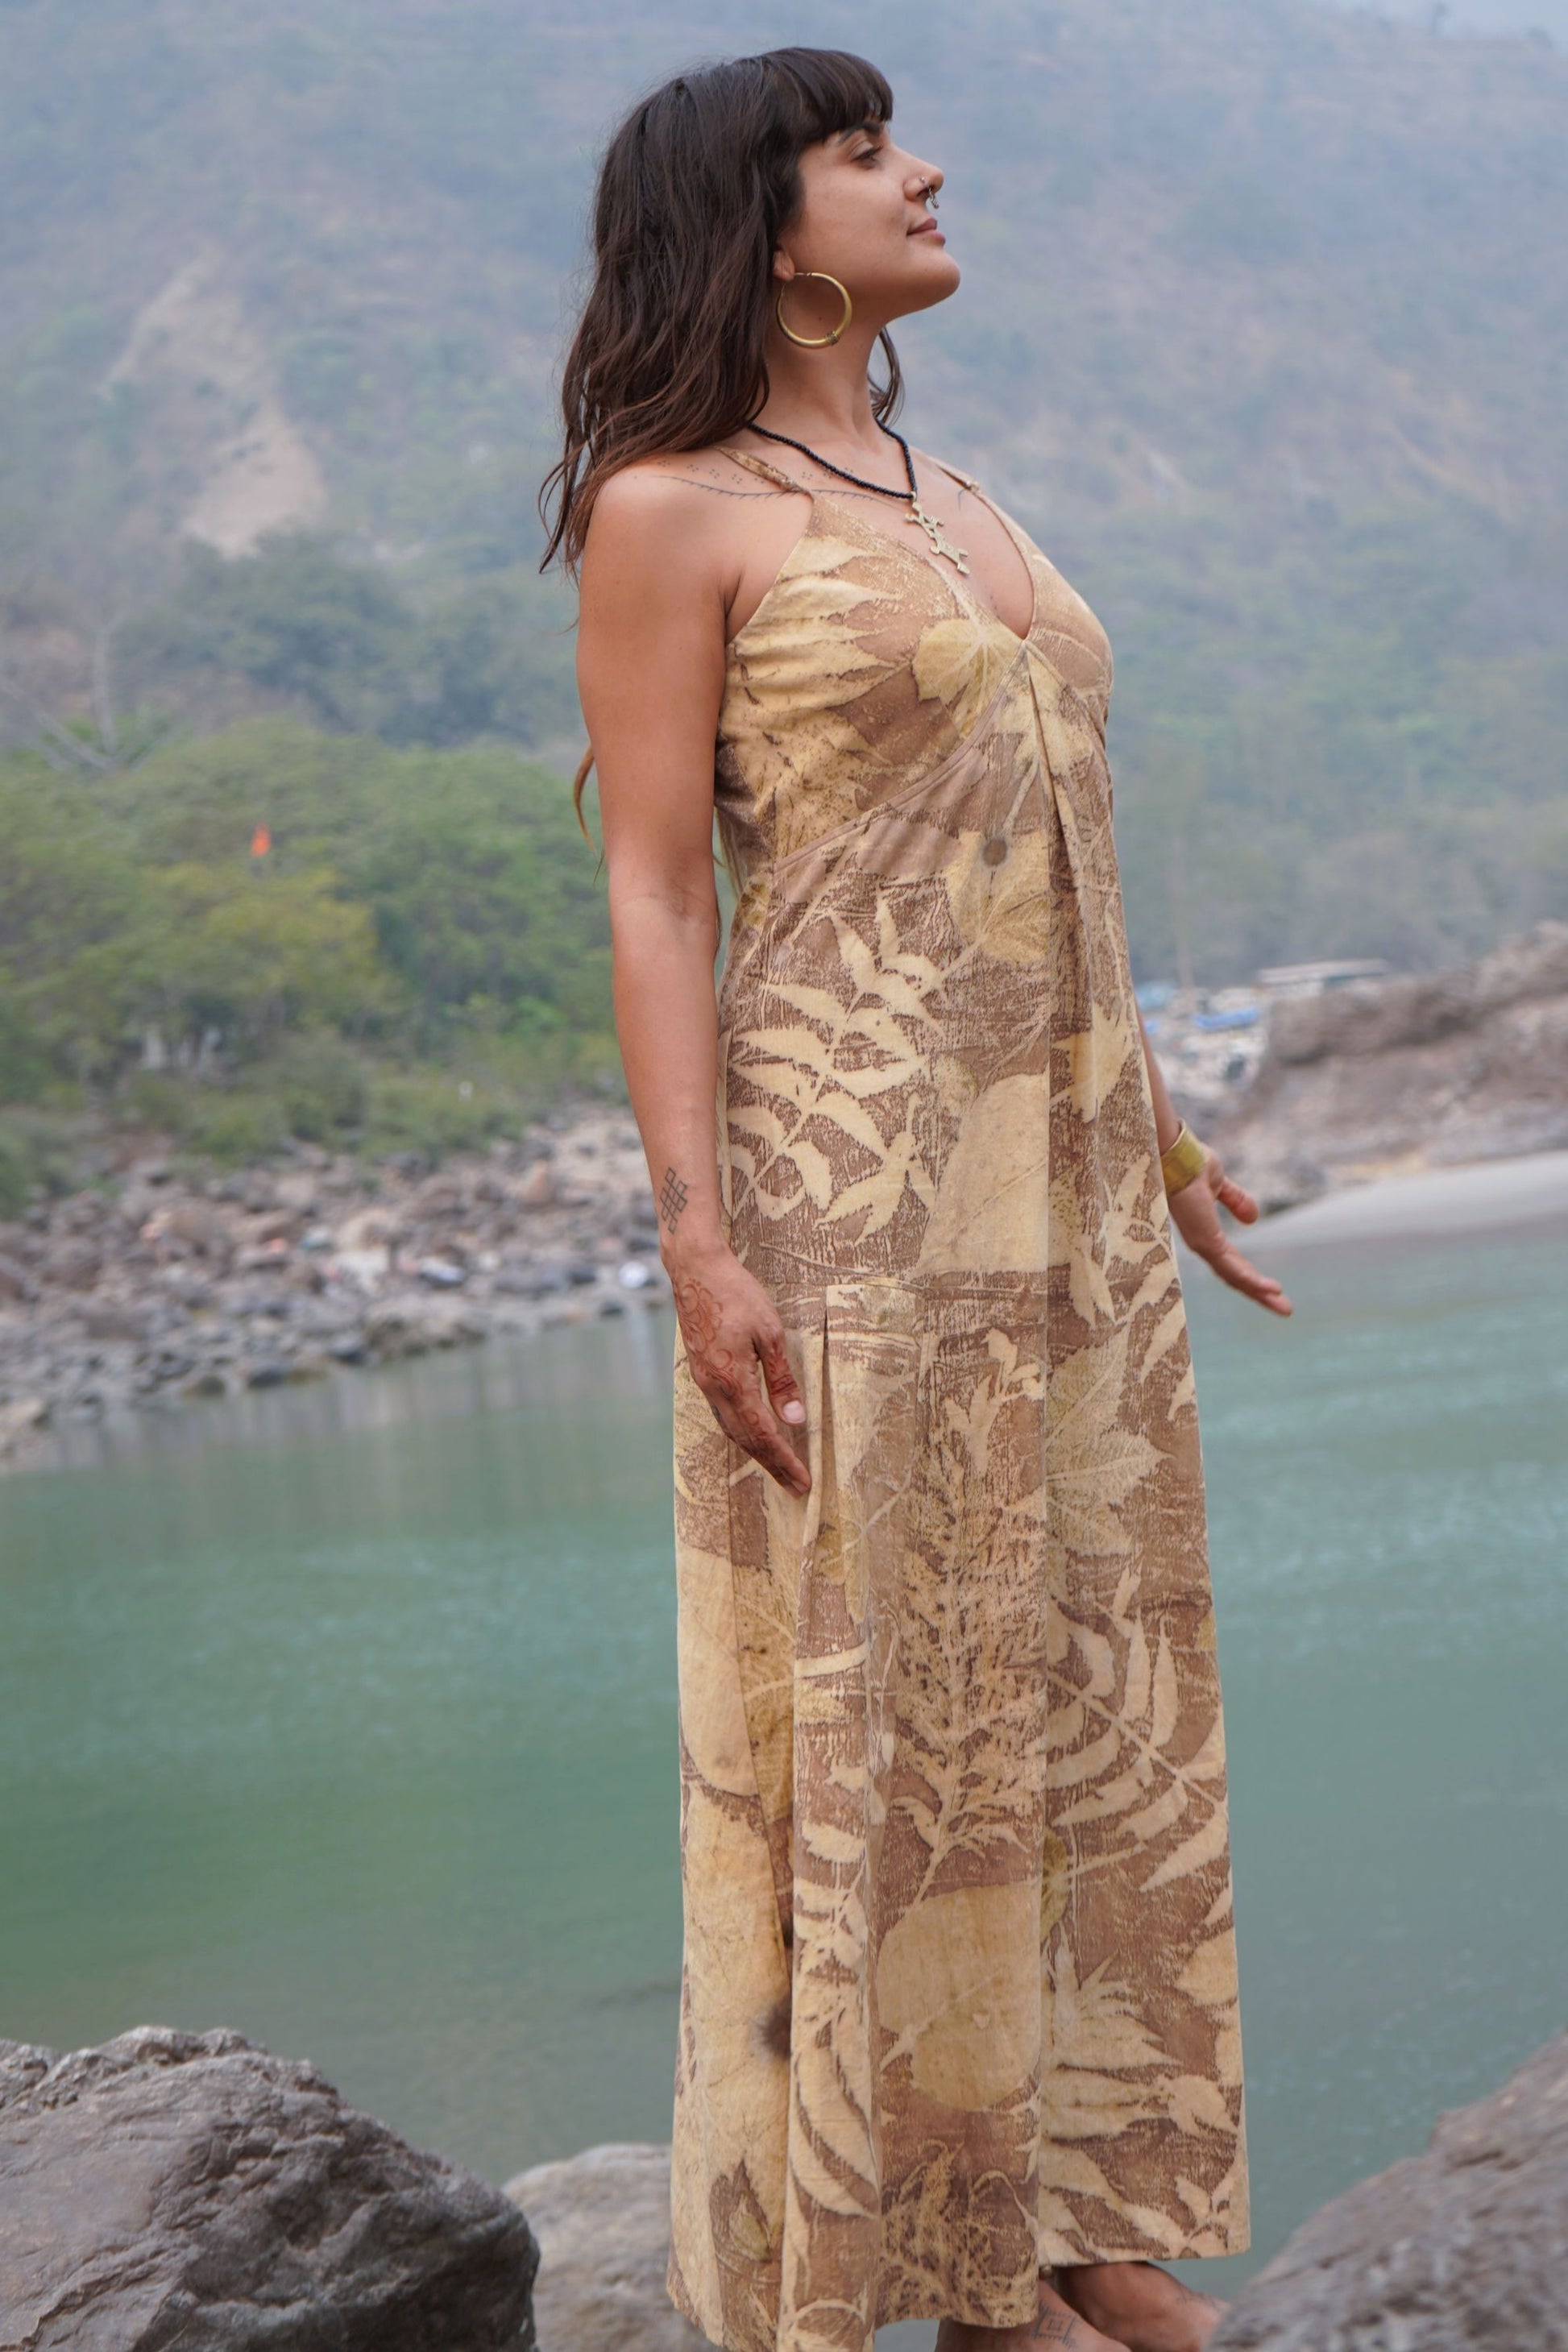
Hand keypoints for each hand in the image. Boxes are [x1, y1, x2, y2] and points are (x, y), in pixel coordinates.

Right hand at [669, 1239, 810, 1493]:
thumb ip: (782, 1379)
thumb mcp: (771, 1333)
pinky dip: (741, 1431)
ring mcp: (704, 1381)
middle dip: (772, 1465)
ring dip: (755, 1451)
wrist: (695, 1270)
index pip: (763, 1433)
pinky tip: (753, 1433)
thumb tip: (795, 1419)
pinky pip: (723, 1413)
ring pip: (730, 1428)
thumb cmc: (736, 1294)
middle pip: (745, 1439)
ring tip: (778, 1467)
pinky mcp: (702, 1371)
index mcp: (733, 1380)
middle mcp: (714, 1387)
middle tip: (795, 1487)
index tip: (803, 1481)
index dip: (784, 1460)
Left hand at [1167, 1145, 1292, 1316]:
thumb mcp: (1220, 1185)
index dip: (1253, 1276)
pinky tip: (1269, 1290)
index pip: (1233, 1262)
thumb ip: (1236, 1201)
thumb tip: (1253, 1220)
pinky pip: (1232, 1268)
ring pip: (1236, 1278)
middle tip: (1284, 1309)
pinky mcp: (1205, 1242)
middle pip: (1236, 1276)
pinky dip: (1252, 1281)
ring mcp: (1203, 1245)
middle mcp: (1203, 1243)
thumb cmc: (1189, 1164)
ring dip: (1261, 1293)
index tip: (1274, 1288)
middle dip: (1260, 1293)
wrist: (1177, 1155)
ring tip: (1284, 1308)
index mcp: (1205, 1232)